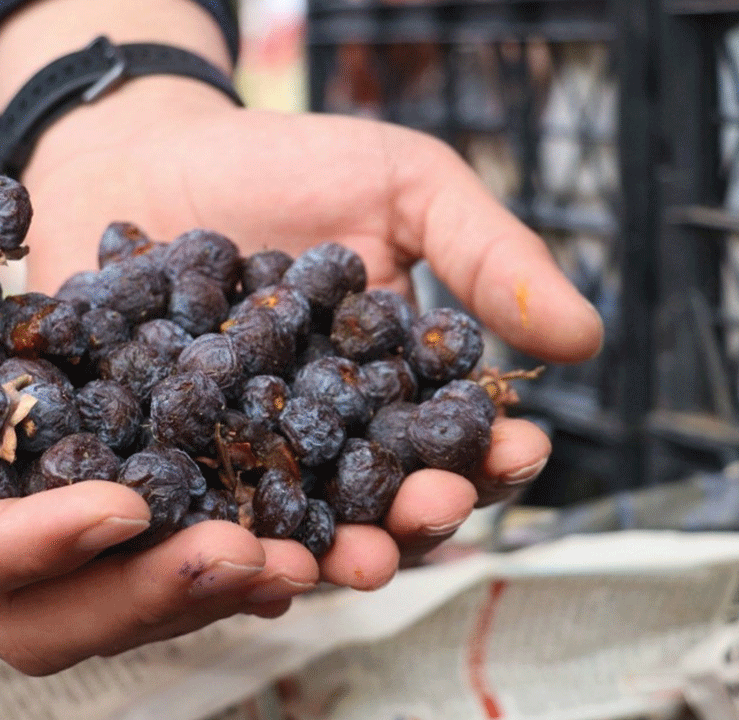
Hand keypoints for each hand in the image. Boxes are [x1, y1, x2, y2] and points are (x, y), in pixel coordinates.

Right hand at [0, 176, 317, 674]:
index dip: (31, 547)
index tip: (125, 506)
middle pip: (30, 613)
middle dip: (139, 596)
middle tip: (249, 558)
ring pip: (86, 597)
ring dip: (188, 586)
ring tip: (289, 556)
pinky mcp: (33, 486)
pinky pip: (113, 538)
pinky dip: (189, 536)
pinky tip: (270, 517)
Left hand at [21, 80, 603, 580]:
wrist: (152, 151)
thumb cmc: (291, 164)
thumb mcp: (406, 188)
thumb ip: (486, 257)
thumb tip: (585, 339)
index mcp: (395, 389)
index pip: (455, 440)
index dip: (493, 454)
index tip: (519, 450)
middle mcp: (325, 439)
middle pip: (379, 502)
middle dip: (415, 517)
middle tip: (433, 511)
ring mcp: (241, 457)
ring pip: (291, 526)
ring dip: (325, 553)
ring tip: (349, 561)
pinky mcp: (160, 460)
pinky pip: (187, 509)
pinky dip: (208, 534)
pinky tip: (226, 552)